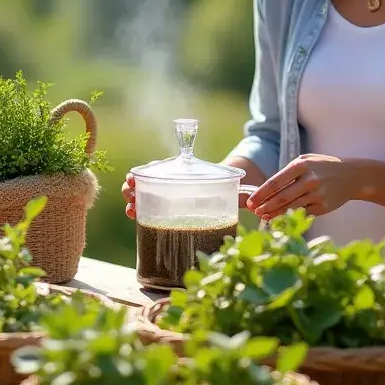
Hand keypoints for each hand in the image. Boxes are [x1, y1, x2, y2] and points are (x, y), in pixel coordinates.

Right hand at [122, 170, 254, 219]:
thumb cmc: (221, 191)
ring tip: (130, 207)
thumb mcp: (228, 190)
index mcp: (180, 173)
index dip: (143, 172)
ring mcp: (162, 199)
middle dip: (133, 186)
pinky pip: (144, 210)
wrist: (218, 200)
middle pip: (143, 182)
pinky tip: (134, 216)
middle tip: (130, 191)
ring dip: (132, 199)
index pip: (157, 168)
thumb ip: (240, 194)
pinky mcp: (161, 214)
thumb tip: (254, 202)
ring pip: (141, 196)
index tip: (135, 176)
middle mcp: (167, 184)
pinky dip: (137, 211)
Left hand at [245, 154, 362, 221]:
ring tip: (263, 216)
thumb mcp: (306, 161)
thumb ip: (289, 172)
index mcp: (301, 165)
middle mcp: (309, 180)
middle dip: (264, 206)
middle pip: (281, 197)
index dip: (261, 193)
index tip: (250, 201)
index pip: (275, 182)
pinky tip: (280, 219)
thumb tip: (267, 189)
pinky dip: (289, 217)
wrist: (352, 176)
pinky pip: (302, 213)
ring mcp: (317, 194)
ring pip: (290, 207)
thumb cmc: (324, 167)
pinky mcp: (323, 207)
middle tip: (253, 211)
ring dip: (274, 213)